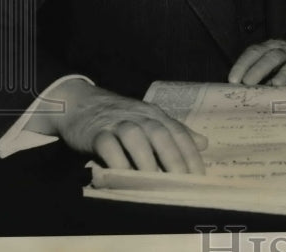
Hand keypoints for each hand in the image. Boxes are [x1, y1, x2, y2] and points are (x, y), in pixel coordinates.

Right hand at [26, 79, 206, 173]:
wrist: (82, 103)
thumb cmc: (121, 116)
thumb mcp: (150, 119)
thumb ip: (175, 132)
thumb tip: (204, 144)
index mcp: (156, 115)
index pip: (178, 132)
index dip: (190, 154)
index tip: (199, 176)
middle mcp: (140, 116)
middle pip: (161, 134)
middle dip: (173, 159)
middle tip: (181, 183)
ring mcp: (117, 122)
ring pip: (135, 137)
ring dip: (146, 160)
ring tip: (154, 183)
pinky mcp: (96, 132)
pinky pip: (107, 145)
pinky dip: (116, 161)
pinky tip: (123, 177)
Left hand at [228, 38, 285, 86]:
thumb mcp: (271, 62)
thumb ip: (257, 73)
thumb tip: (238, 92)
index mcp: (271, 47)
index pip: (255, 52)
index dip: (242, 64)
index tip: (232, 80)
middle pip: (272, 57)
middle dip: (259, 70)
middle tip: (248, 83)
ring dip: (283, 75)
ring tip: (274, 85)